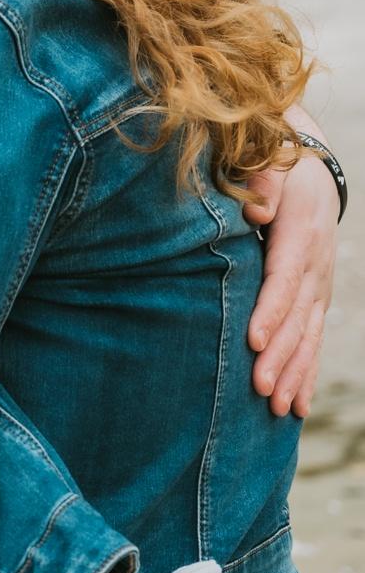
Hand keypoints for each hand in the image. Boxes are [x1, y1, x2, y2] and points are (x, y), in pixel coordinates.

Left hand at [244, 114, 338, 419]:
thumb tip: (255, 209)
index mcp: (300, 234)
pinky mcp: (316, 303)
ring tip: (278, 407)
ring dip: (295, 374)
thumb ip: (263, 183)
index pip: (284, 278)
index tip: (253, 339)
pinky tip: (298, 407)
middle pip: (297, 317)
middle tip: (261, 388)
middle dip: (280, 355)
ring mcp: (320, 289)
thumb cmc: (279, 171)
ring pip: (309, 337)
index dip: (270, 310)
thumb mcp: (272, 165)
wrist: (313, 176)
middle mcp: (315, 268)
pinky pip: (314, 343)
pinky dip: (308, 375)